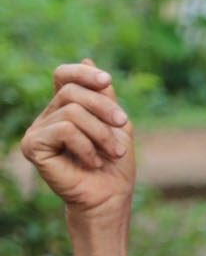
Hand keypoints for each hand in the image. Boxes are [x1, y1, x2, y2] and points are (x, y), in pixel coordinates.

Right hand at [20, 62, 135, 222]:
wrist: (110, 197)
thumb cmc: (115, 164)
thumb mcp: (116, 123)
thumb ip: (103, 95)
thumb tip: (87, 58)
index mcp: (66, 107)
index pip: (64, 75)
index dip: (84, 73)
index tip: (107, 81)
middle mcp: (48, 116)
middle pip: (72, 91)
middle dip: (105, 108)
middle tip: (123, 126)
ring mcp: (37, 130)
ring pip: (71, 111)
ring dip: (101, 132)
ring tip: (112, 152)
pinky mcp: (32, 146)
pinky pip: (64, 130)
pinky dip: (86, 146)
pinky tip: (92, 162)